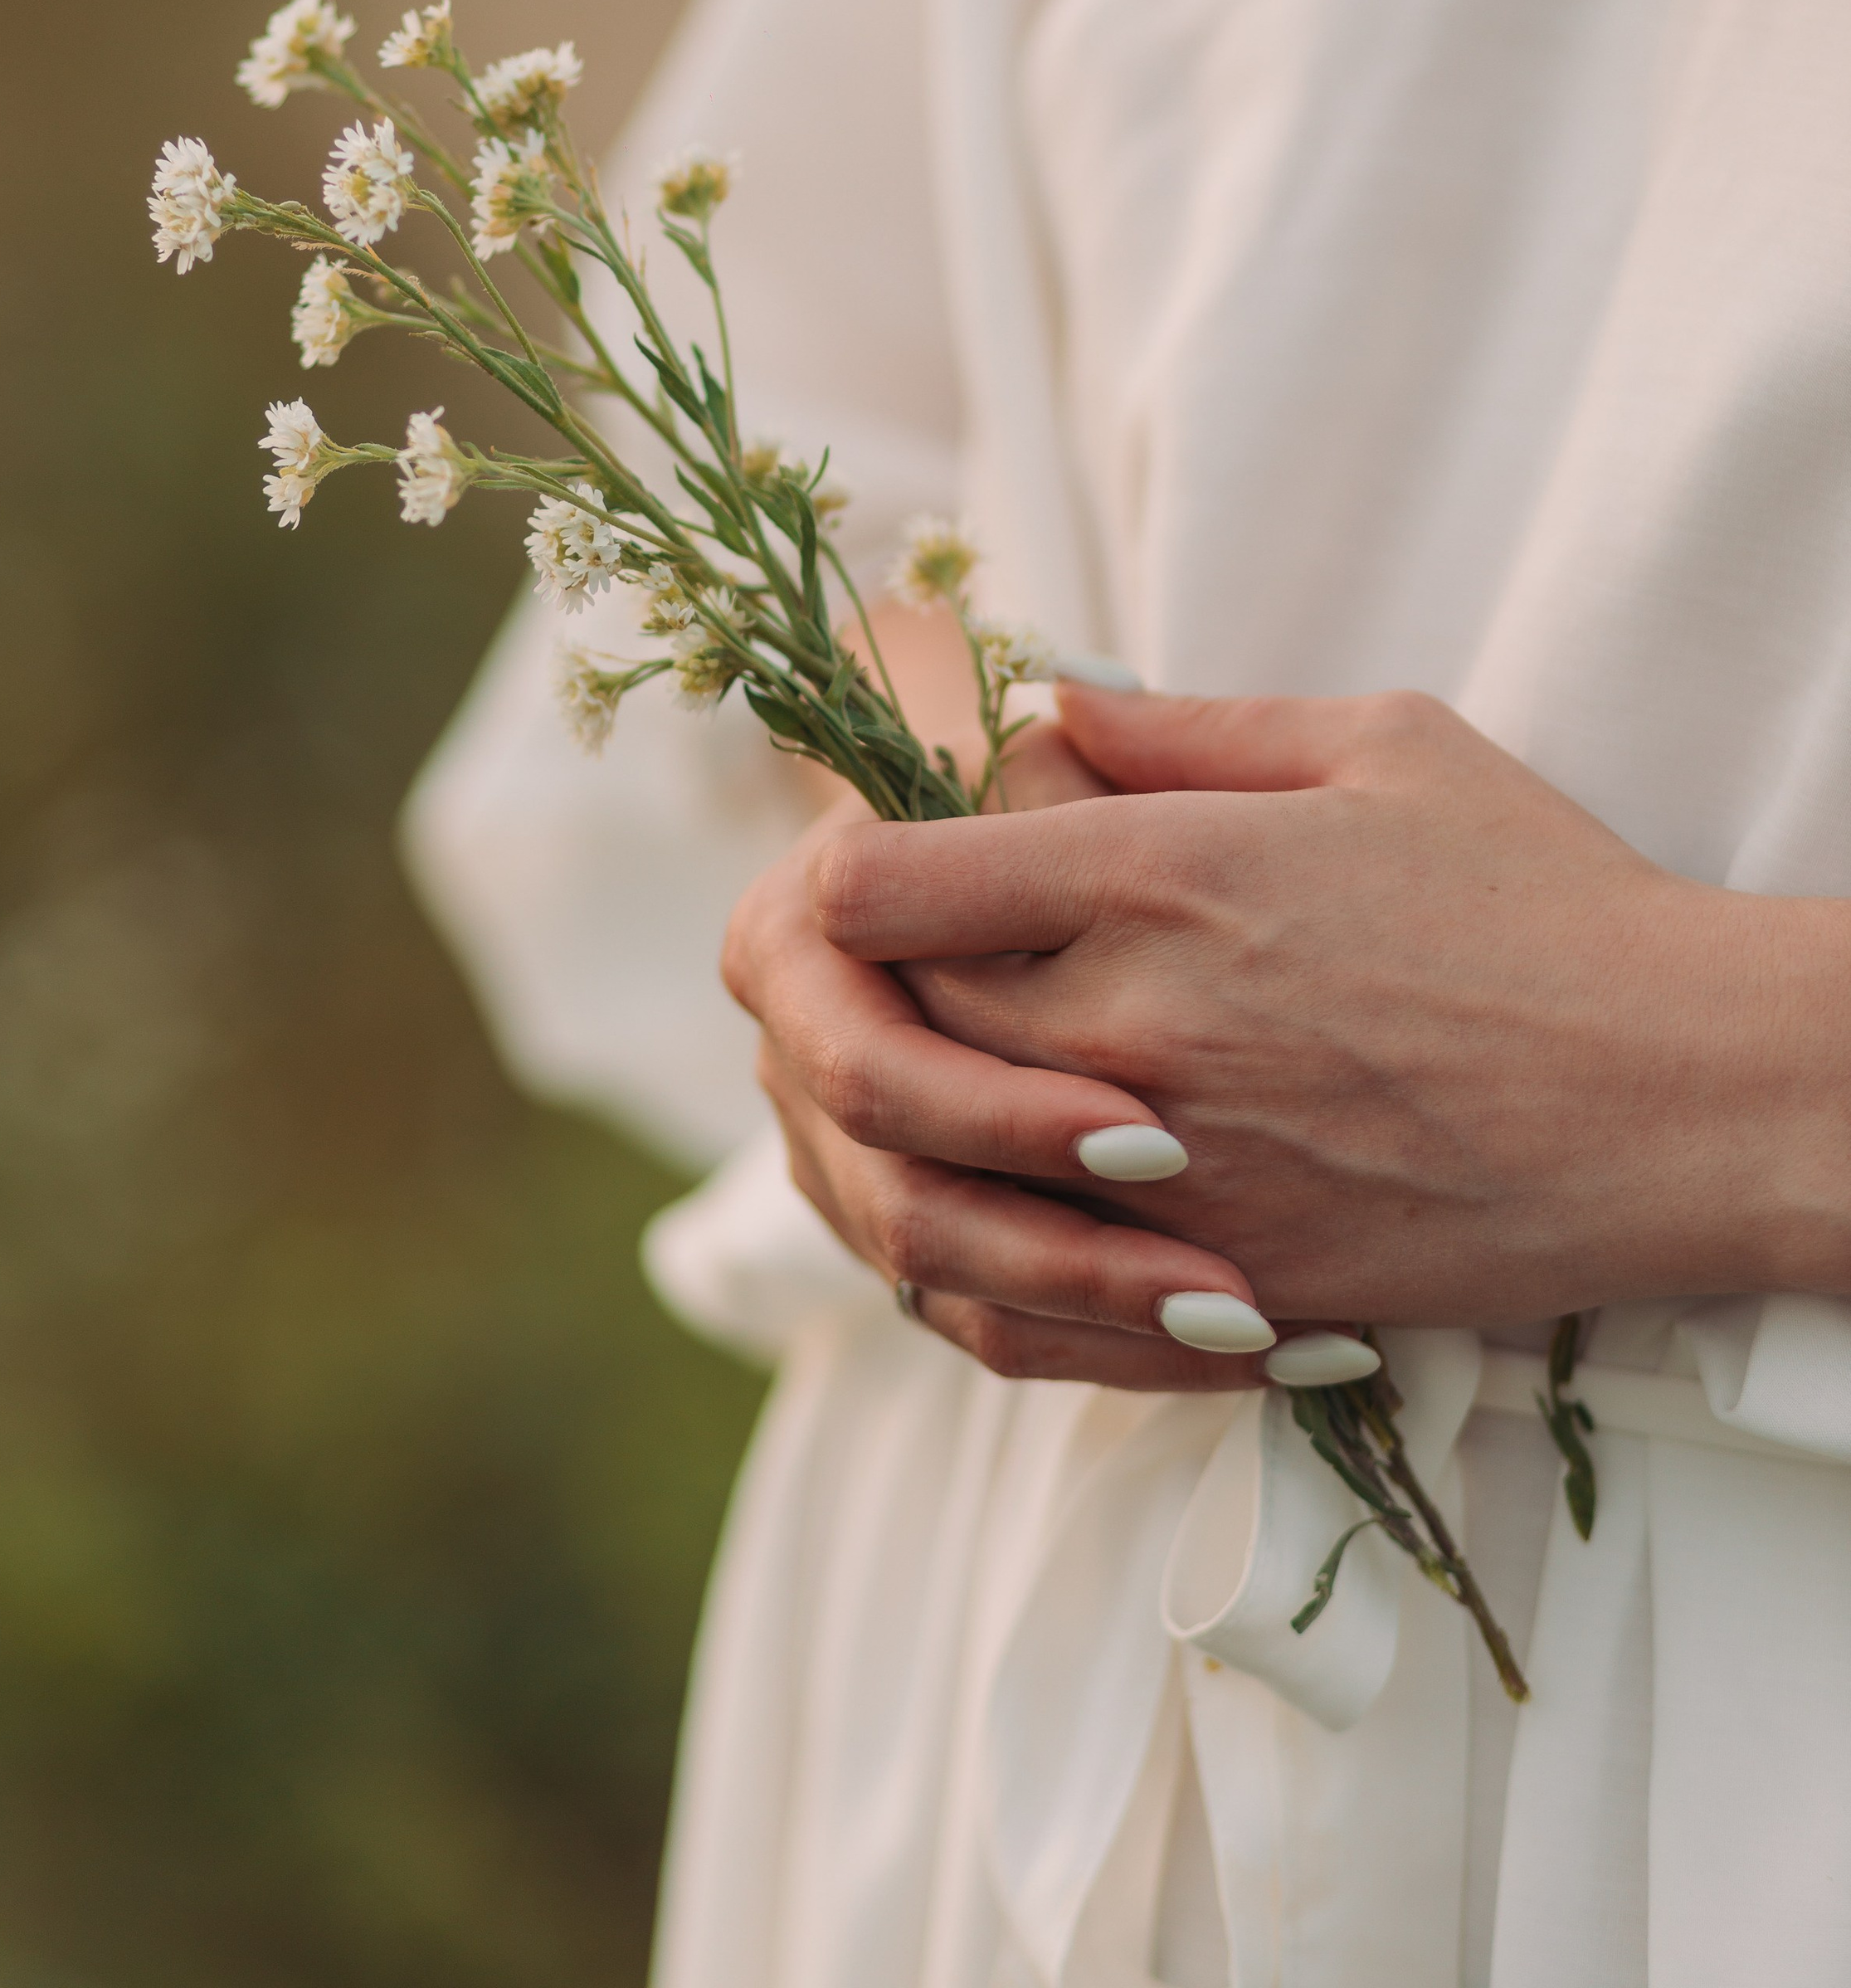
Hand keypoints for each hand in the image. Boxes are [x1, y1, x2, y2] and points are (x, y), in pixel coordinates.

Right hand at [728, 722, 1279, 1391]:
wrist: (1106, 899)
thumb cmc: (1107, 802)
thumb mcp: (1131, 764)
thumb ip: (1097, 747)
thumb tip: (1086, 701)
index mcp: (804, 917)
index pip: (861, 1037)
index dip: (989, 1092)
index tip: (1151, 1134)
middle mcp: (798, 1045)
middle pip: (893, 1176)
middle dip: (1055, 1233)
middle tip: (1222, 1275)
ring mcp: (843, 1156)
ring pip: (936, 1271)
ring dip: (1097, 1309)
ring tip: (1252, 1325)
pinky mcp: (912, 1240)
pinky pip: (987, 1325)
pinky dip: (1114, 1347)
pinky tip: (1255, 1352)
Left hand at [814, 686, 1850, 1326]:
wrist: (1685, 1093)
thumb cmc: (1543, 897)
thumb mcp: (1375, 745)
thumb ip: (1184, 727)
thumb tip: (1050, 701)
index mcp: (1155, 874)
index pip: (878, 886)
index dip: (852, 873)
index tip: (898, 868)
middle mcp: (1134, 1026)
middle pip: (893, 1026)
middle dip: (889, 998)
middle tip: (942, 976)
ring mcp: (1171, 1174)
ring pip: (942, 1171)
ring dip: (928, 1133)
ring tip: (976, 1091)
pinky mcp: (1224, 1286)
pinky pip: (1033, 1303)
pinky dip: (994, 1265)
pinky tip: (1024, 1217)